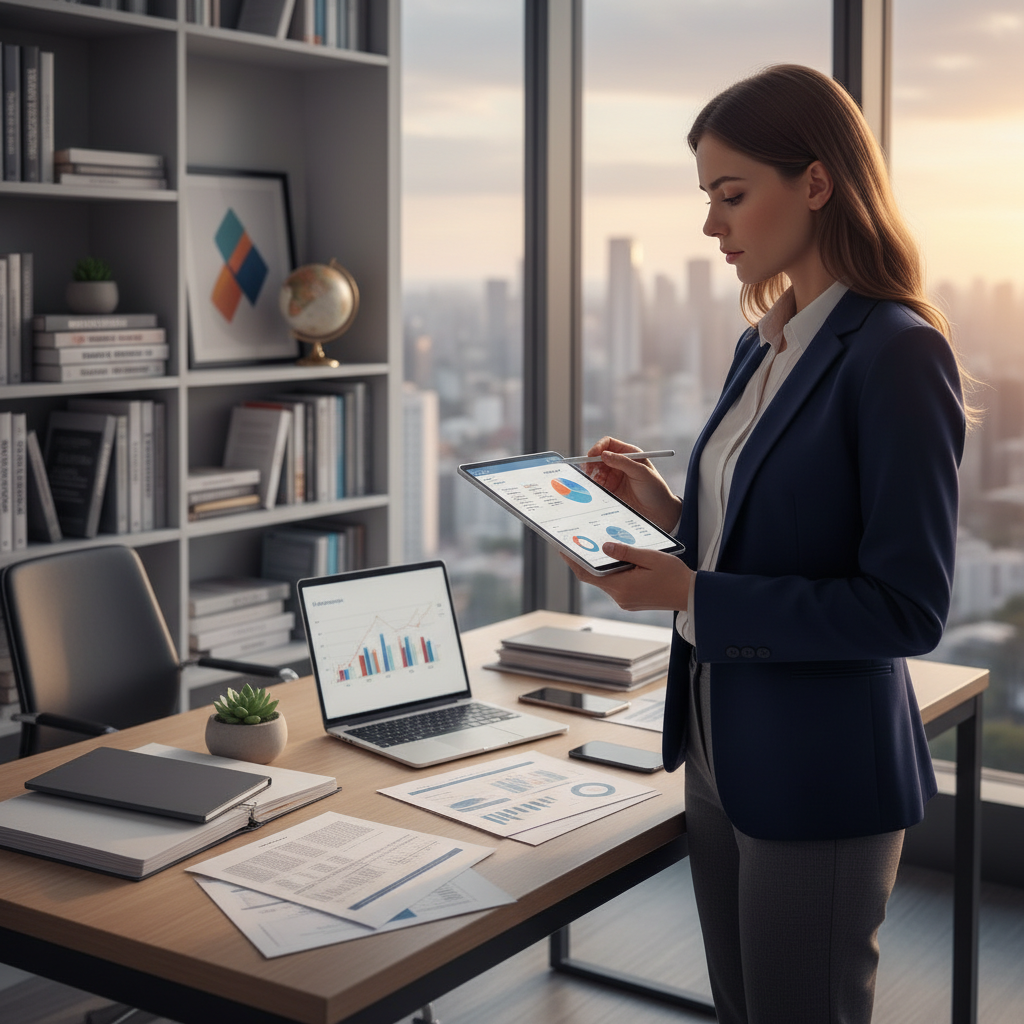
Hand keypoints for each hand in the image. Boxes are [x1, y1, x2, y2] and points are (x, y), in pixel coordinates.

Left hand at [564, 542, 691, 611]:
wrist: (691, 596)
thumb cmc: (674, 576)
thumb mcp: (650, 557)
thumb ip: (625, 552)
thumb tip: (604, 546)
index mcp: (622, 587)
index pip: (588, 574)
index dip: (573, 562)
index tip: (561, 549)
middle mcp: (620, 597)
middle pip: (594, 578)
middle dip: (585, 562)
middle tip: (575, 544)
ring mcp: (625, 601)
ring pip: (605, 581)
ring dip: (600, 567)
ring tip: (595, 548)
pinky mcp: (631, 601)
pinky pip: (616, 585)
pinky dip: (612, 573)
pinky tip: (615, 560)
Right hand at [583, 437, 681, 533]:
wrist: (658, 512)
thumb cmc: (655, 489)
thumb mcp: (642, 473)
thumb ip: (623, 462)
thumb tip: (603, 454)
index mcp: (629, 454)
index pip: (609, 444)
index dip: (598, 447)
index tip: (591, 455)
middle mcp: (620, 463)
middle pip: (598, 457)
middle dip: (591, 462)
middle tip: (588, 470)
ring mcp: (614, 477)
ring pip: (595, 471)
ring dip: (592, 474)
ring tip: (595, 482)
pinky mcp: (610, 490)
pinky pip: (596, 485)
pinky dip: (593, 486)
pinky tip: (596, 489)